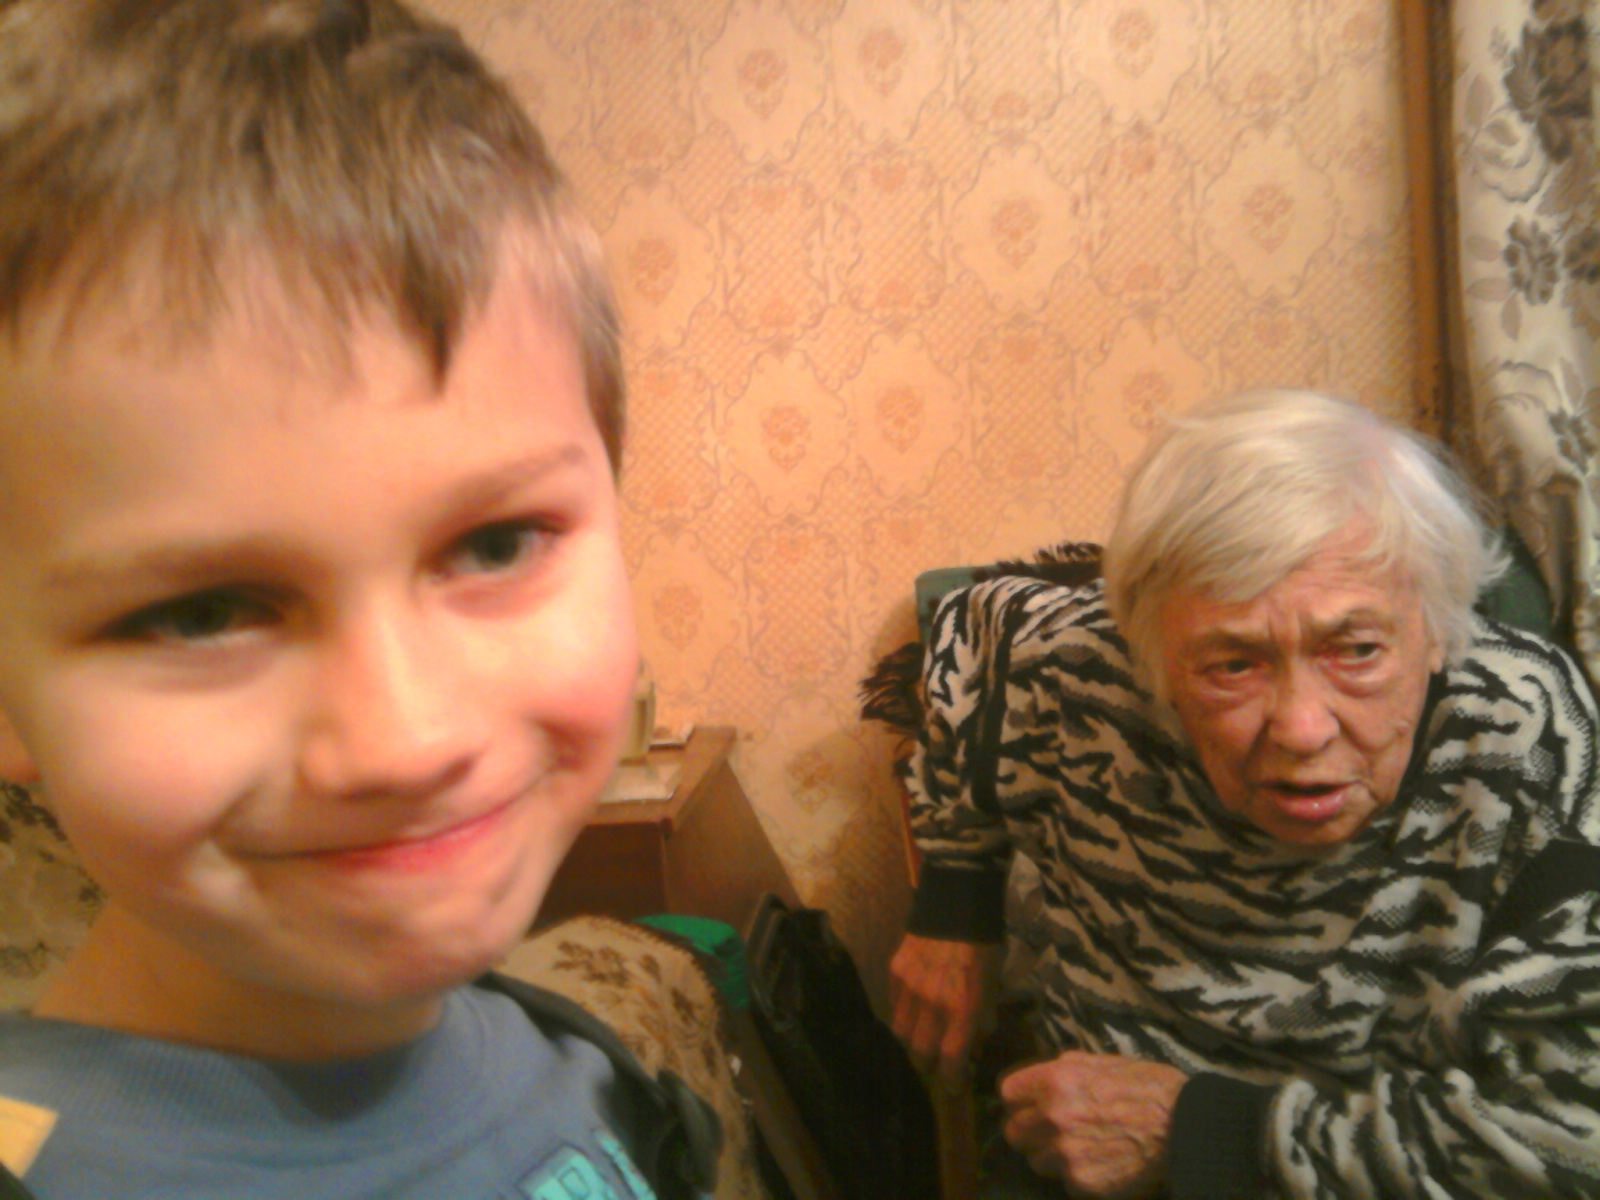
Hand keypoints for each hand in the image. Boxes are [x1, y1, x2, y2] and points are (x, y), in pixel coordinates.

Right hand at [888, 934, 1000, 1089]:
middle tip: (935, 1065)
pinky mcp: (895, 973)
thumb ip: (983, 1019)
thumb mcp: (993, 987)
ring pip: (901, 1033)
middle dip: (928, 1065)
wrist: (957, 907)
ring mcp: (909, 988)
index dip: (951, 1080)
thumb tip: (975, 1042)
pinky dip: (903, 1014)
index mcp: (962, 1009)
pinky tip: (912, 1010)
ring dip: (911, 1042)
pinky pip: (894, 1005)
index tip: (953, 1087)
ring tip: (921, 1039)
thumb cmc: (984, 948)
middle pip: (920, 1052)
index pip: (950, 1060)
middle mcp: (933, 1004)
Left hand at [1000, 1051, 1186, 1198]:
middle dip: (1030, 1131)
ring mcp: (1066, 1154)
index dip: (1019, 1099)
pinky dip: (1078, 1177)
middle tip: (1051, 1131)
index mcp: (1056, 1081)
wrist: (1186, 1127)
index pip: (1008, 1093)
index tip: (1028, 1104)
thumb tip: (1041, 1078)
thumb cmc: (1150, 1087)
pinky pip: (1065, 1182)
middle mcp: (1053, 1117)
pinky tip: (1100, 1164)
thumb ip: (1065, 1069)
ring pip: (1037, 1161)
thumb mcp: (1104, 1062)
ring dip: (1052, 1157)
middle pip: (1014, 1132)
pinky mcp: (1083, 1184)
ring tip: (1080, 1149)